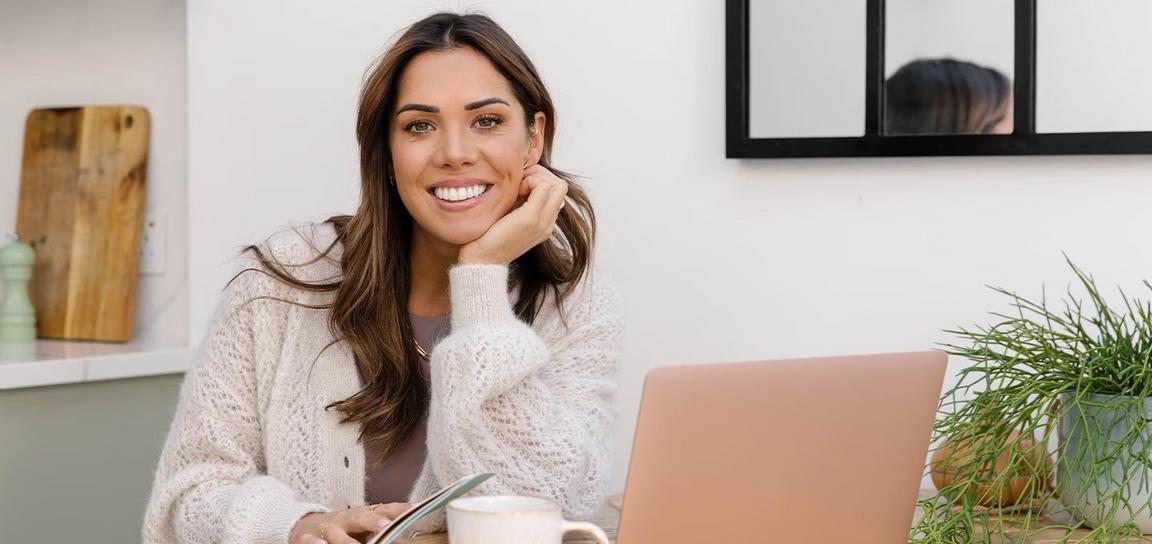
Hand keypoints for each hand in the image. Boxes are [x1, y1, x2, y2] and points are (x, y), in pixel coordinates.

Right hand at [290, 502, 410, 543]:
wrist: (306, 525)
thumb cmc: (344, 528)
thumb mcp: (364, 529)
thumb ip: (383, 534)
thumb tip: (405, 541)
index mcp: (362, 515)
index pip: (383, 509)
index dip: (399, 509)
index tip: (415, 508)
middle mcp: (346, 519)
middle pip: (359, 516)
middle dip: (372, 521)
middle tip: (386, 526)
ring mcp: (327, 528)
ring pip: (336, 532)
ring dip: (345, 540)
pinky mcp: (308, 538)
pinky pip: (310, 541)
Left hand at [458, 164, 567, 264]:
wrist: (481, 259)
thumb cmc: (488, 236)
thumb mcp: (509, 214)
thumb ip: (520, 200)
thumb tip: (522, 178)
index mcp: (544, 223)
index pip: (556, 191)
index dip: (540, 180)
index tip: (519, 185)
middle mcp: (548, 223)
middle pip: (561, 186)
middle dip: (541, 175)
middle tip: (519, 181)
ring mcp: (543, 222)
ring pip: (558, 185)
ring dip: (537, 178)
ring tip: (517, 188)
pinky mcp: (531, 218)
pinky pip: (543, 187)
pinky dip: (530, 182)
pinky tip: (514, 191)